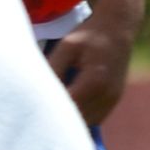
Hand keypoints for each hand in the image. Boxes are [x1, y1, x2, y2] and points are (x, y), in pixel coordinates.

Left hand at [47, 8, 135, 125]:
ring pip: (86, 122)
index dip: (48, 112)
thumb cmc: (88, 35)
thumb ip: (53, 69)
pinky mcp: (114, 100)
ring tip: (52, 107)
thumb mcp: (66, 47)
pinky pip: (94, 117)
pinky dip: (80, 115)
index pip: (67, 109)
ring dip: (70, 119)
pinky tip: (67, 103)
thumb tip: (39, 91)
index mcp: (94, 83)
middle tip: (37, 111)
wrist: (118, 27)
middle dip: (58, 118)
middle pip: (77, 120)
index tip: (31, 110)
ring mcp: (113, 100)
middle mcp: (107, 96)